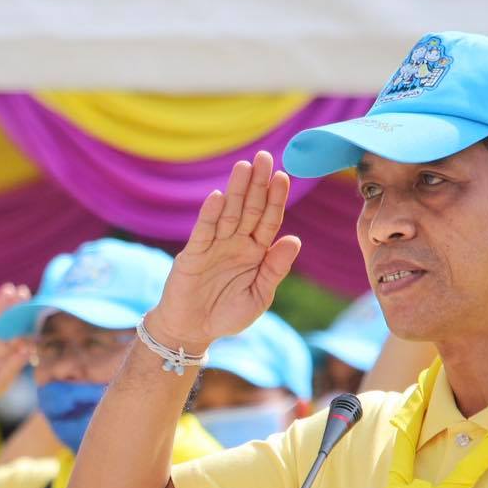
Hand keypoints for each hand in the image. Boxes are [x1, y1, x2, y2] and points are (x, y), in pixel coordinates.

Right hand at [0, 283, 32, 409]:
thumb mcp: (0, 382)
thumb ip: (12, 367)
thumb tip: (27, 351)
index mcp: (9, 348)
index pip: (20, 331)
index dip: (28, 321)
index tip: (36, 310)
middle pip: (8, 319)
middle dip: (16, 305)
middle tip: (24, 290)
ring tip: (7, 289)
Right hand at [149, 150, 300, 351]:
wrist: (193, 330)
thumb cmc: (227, 315)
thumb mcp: (259, 296)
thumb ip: (275, 269)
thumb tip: (294, 239)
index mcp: (256, 252)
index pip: (268, 220)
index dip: (275, 199)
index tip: (282, 176)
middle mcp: (236, 243)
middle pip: (249, 209)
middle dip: (257, 184)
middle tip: (264, 157)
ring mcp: (215, 246)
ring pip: (228, 213)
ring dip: (236, 191)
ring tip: (244, 167)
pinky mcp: (194, 254)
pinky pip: (204, 231)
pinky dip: (210, 214)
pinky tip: (218, 197)